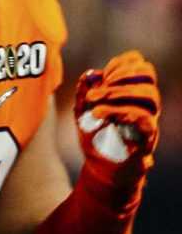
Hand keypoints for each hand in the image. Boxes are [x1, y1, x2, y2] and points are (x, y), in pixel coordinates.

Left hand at [74, 52, 158, 170]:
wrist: (101, 169)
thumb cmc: (97, 138)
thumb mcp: (84, 113)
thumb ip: (85, 94)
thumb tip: (90, 75)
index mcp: (133, 93)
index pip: (140, 66)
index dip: (122, 64)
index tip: (102, 76)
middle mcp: (145, 103)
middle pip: (148, 75)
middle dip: (120, 76)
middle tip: (94, 92)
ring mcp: (149, 119)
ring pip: (149, 95)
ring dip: (118, 94)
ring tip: (94, 105)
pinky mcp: (147, 138)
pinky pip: (146, 120)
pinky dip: (122, 113)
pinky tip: (100, 115)